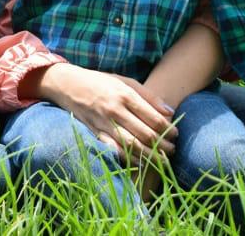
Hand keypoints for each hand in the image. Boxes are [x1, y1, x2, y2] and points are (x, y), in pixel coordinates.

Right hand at [31, 63, 177, 162]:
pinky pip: (114, 150)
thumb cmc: (101, 82)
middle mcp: (115, 110)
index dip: (168, 129)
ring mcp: (104, 123)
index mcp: (125, 94)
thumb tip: (170, 112)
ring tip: (162, 160)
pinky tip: (141, 163)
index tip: (176, 134)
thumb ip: (149, 96)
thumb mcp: (125, 81)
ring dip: (150, 156)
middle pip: (146, 134)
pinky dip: (129, 159)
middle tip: (172, 149)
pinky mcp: (95, 133)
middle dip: (163, 145)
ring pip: (132, 146)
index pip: (154, 118)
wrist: (68, 85)